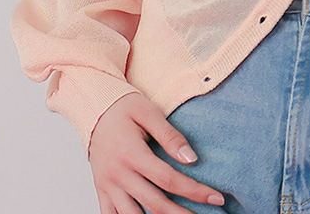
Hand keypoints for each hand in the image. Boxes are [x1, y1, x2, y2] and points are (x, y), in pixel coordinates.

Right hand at [88, 92, 225, 212]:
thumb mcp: (149, 113)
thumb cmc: (123, 107)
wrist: (94, 107)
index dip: (194, 191)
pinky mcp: (101, 190)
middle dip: (183, 213)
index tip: (216, 196)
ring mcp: (108, 185)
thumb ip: (170, 136)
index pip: (168, 180)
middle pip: (155, 204)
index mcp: (132, 154)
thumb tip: (191, 159)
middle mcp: (118, 174)